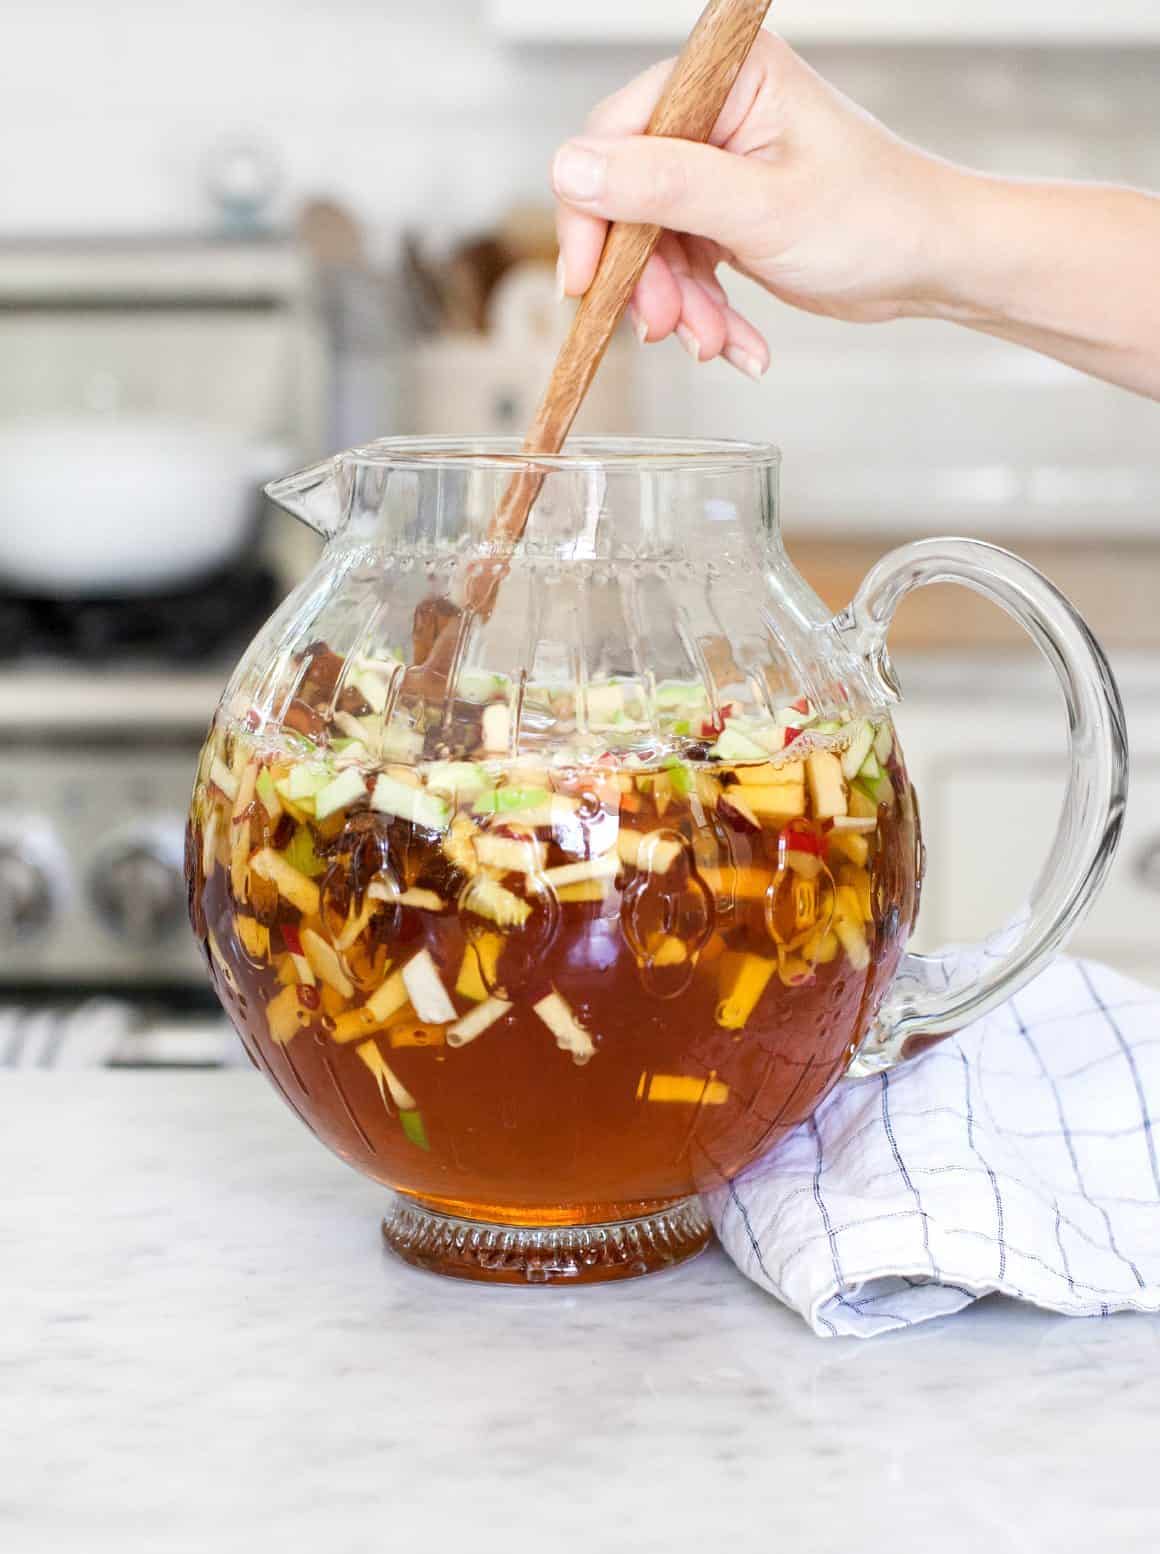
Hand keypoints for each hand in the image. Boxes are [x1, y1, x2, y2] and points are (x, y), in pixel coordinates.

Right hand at [552, 32, 960, 377]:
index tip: (589, 280)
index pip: (615, 134)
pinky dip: (703, 311)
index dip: (593, 212)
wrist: (933, 263)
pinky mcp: (727, 211)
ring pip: (652, 243)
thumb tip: (572, 168)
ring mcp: (719, 163)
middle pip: (627, 196)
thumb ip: (662, 186)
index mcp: (725, 77)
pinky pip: (684, 265)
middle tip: (666, 327)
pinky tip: (735, 342)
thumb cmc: (877, 219)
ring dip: (678, 305)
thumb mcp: (760, 208)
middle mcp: (716, 110)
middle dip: (646, 275)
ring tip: (715, 342)